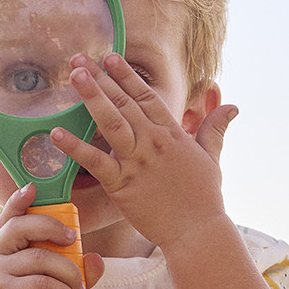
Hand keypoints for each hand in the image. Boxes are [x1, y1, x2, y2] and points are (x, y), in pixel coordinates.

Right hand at [0, 183, 103, 288]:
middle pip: (21, 227)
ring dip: (68, 274)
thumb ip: (75, 272)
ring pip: (40, 259)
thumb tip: (96, 259)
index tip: (33, 188)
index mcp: (8, 250)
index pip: (9, 218)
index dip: (19, 200)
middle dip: (52, 228)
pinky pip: (41, 285)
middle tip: (74, 240)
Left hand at [51, 53, 237, 250]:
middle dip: (101, 78)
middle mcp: (153, 142)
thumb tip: (232, 105)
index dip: (127, 75)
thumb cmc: (204, 198)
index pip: (146, 96)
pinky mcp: (123, 184)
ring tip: (74, 76)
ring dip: (92, 96)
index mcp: (172, 133)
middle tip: (79, 58)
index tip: (110, 56)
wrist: (198, 232)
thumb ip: (215, 128)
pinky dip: (75, 147)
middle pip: (124, 102)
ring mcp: (137, 161)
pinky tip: (56, 133)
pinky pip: (95, 162)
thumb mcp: (212, 157)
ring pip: (111, 122)